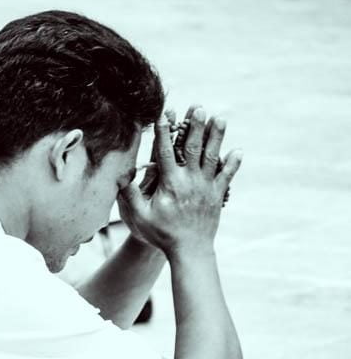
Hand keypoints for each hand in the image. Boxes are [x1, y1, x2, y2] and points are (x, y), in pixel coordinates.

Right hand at [118, 108, 241, 259]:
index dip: (164, 132)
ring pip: (212, 157)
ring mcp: (206, 187)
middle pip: (193, 147)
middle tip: (198, 107)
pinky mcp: (217, 196)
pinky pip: (226, 176)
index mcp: (170, 184)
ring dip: (216, 137)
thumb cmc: (162, 234)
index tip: (164, 114)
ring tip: (220, 118)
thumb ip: (130, 195)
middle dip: (195, 126)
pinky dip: (233, 163)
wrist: (189, 251)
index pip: (165, 152)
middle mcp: (190, 181)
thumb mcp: (139, 217)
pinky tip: (238, 150)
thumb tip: (120, 176)